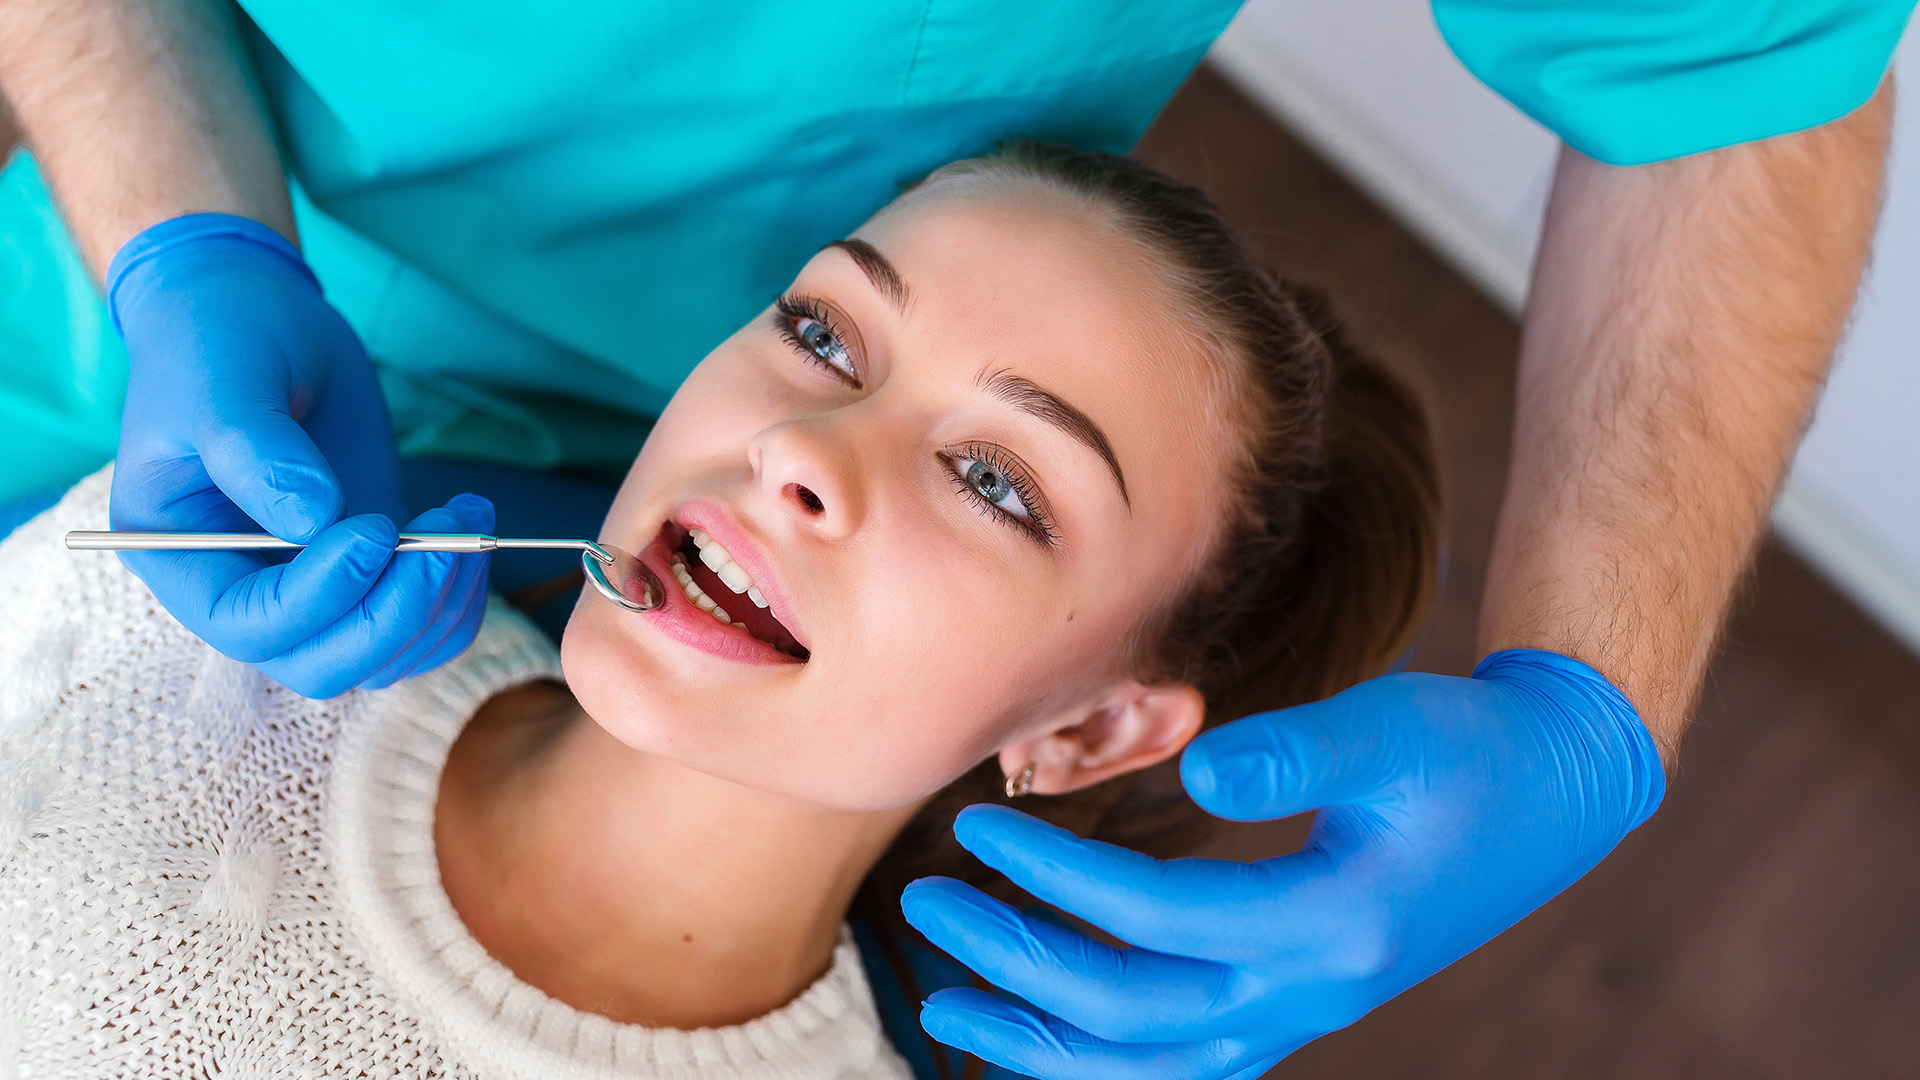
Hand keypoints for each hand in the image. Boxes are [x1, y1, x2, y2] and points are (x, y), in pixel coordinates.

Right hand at [108, 213, 491, 696]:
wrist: (253, 313)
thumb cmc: (216, 339)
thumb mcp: (222, 383)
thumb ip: (257, 452)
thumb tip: (314, 521)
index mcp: (181, 560)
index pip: (249, 625)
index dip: (320, 594)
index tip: (375, 527)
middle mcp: (244, 588)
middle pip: (322, 663)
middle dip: (392, 615)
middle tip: (444, 539)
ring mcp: (312, 583)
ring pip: (383, 654)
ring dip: (439, 602)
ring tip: (467, 517)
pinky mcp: (369, 565)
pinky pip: (420, 620)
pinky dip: (458, 592)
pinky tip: (471, 521)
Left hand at [901, 649, 1666, 1078]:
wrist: (1543, 797)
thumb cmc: (1462, 748)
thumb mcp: (1392, 728)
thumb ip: (1297, 752)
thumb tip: (1194, 765)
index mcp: (1335, 921)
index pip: (1161, 917)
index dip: (1060, 876)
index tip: (978, 826)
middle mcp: (1315, 989)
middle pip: (1135, 1011)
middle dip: (1018, 963)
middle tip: (926, 903)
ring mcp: (1305, 1010)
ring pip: (1153, 1067)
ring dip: (1043, 1040)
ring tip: (948, 1002)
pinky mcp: (1294, 1003)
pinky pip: (1182, 1064)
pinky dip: (1099, 1061)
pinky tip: (1033, 1037)